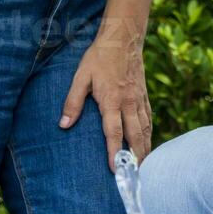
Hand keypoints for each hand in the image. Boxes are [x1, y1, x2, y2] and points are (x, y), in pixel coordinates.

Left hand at [60, 21, 151, 169]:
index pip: (114, 132)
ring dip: (145, 147)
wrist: (123, 38)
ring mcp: (139, 99)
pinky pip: (148, 118)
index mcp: (112, 100)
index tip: (115, 169)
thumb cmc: (99, 57)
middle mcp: (129, 102)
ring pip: (145, 128)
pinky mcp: (143, 95)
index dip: (115, 151)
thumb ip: (72, 101)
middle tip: (135, 175)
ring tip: (143, 164)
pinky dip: (149, 132)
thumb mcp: (80, 76)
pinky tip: (148, 140)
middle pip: (135, 135)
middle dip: (136, 156)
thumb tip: (63, 124)